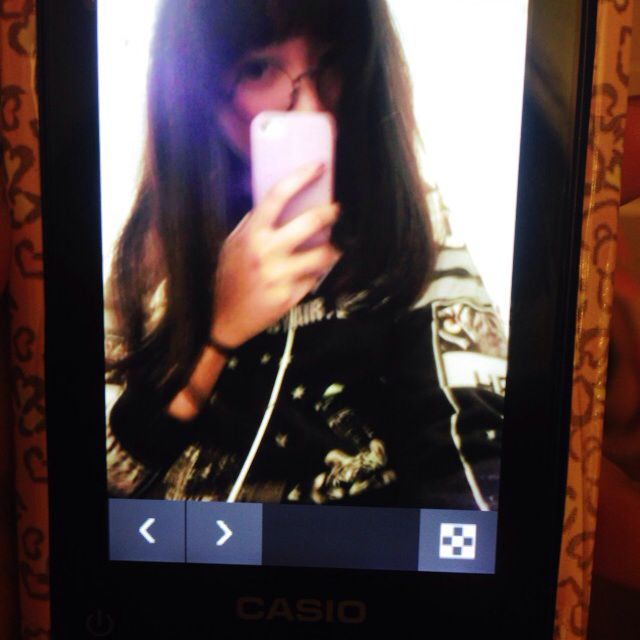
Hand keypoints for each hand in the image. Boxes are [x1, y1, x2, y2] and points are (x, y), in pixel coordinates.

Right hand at [211, 163, 340, 347]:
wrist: (221, 318)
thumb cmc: (227, 276)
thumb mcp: (233, 244)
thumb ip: (254, 224)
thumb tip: (280, 202)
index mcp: (251, 234)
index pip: (278, 195)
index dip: (301, 176)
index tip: (319, 166)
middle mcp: (266, 252)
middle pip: (311, 222)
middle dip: (331, 214)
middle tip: (336, 211)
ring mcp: (279, 275)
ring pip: (323, 254)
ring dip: (333, 249)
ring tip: (333, 246)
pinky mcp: (289, 297)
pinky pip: (314, 279)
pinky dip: (316, 274)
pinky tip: (311, 273)